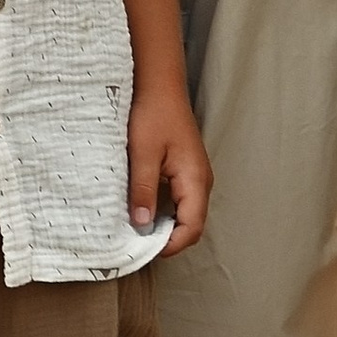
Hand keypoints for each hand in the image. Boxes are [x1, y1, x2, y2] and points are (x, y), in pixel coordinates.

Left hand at [128, 80, 211, 250]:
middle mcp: (200, 181)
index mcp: (195, 180)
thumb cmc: (153, 114)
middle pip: (190, 225)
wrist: (159, 84)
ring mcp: (194, 176)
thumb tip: (142, 226)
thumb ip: (144, 190)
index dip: (170, 246)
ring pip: (184, 214)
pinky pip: (179, 200)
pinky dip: (162, 210)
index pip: (191, 228)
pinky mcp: (185, 170)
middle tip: (135, 244)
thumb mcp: (143, 153)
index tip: (142, 251)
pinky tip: (141, 208)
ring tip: (135, 229)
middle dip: (166, 239)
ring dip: (163, 225)